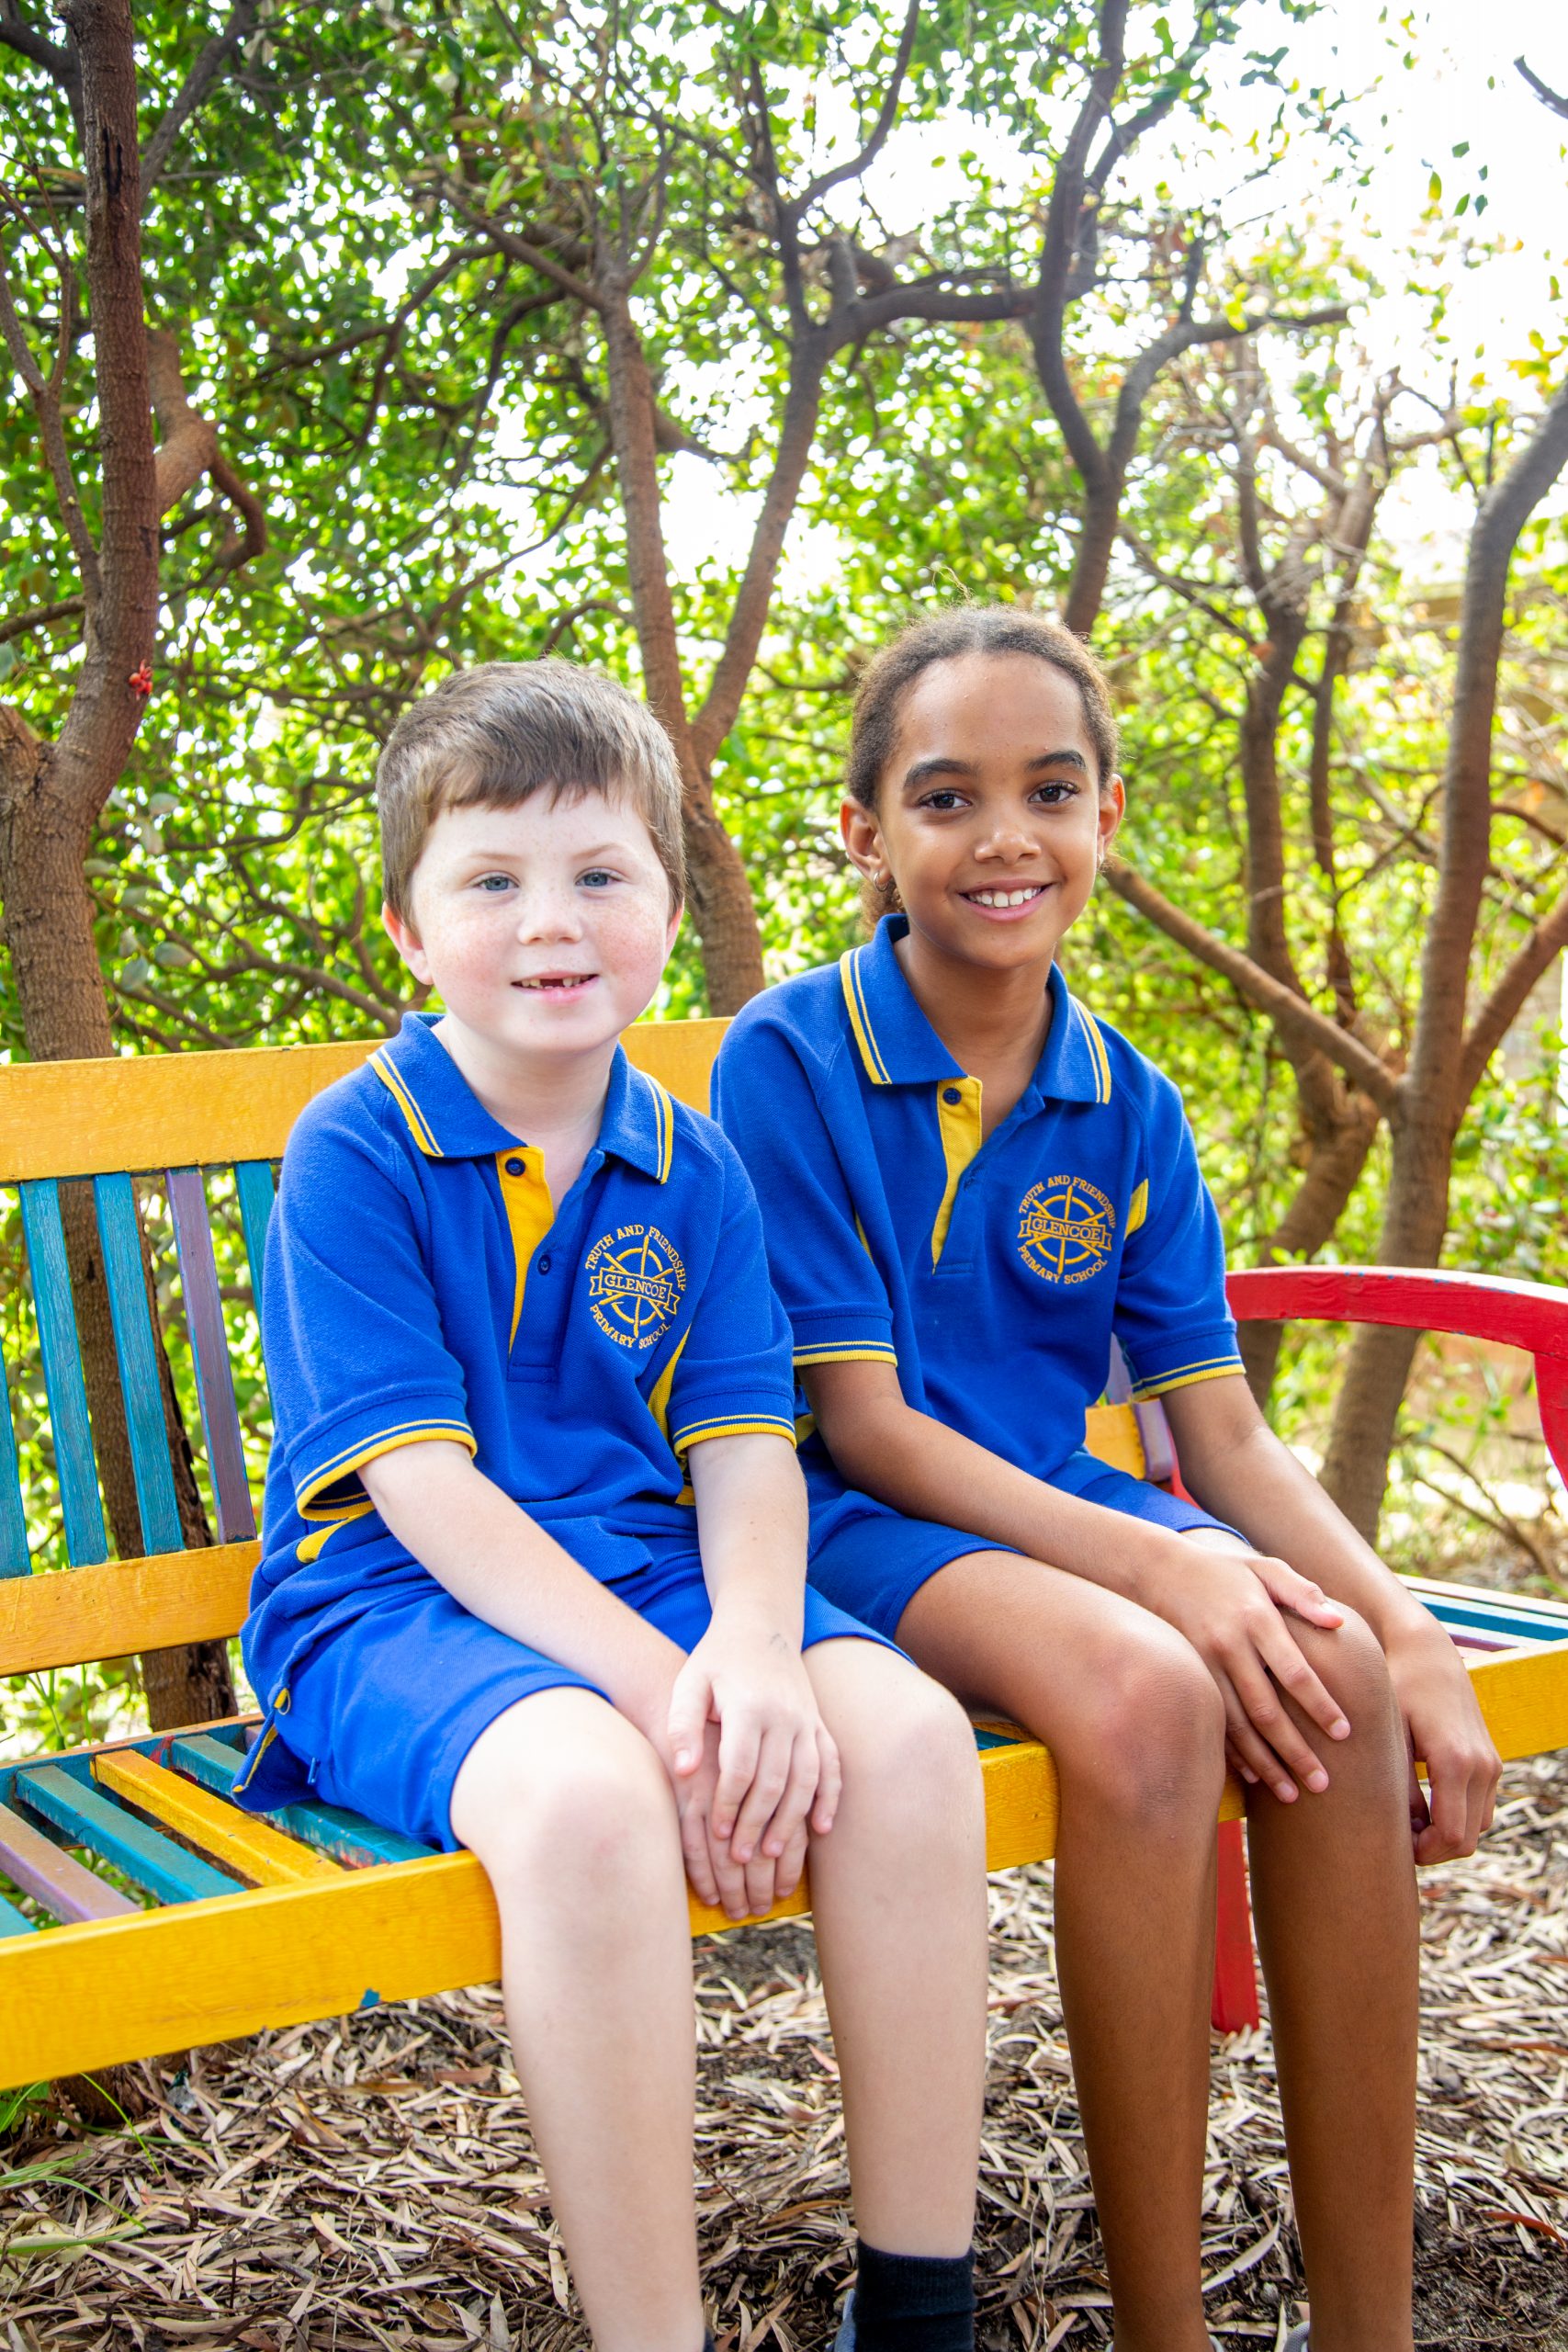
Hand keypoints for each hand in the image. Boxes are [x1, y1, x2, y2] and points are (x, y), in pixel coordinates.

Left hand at [664, 1617, 840, 1920]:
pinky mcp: (819, 1725)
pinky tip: (822, 1829)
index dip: (729, 1804)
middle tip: (739, 1859)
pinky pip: (831, 1766)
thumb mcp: (690, 1683)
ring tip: (772, 1854)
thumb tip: (684, 1771)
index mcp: (750, 1706)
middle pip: (775, 1781)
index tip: (716, 1834)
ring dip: (791, 1820)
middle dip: (757, 1823)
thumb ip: (682, 1724)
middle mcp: (784, 1716)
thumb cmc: (716, 1661)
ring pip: (806, 1780)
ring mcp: (807, 1721)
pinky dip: (829, 1798)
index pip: (741, 1767)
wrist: (760, 1627)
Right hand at [1149, 1538, 1351, 1803]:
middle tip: (1322, 1783)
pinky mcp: (1188, 1678)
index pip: (1294, 1670)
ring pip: (1237, 1726)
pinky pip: (1213, 1724)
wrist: (1157, 1570)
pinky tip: (1253, 1777)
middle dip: (1295, 1750)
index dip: (1319, 1704)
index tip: (1345, 1733)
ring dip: (1265, 1763)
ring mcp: (1204, 1665)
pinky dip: (1233, 1754)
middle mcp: (1229, 1645)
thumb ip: (1301, 1593)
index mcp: (1255, 1618)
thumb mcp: (1264, 1569)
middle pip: (1266, 1709)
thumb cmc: (1224, 1572)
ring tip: (1291, 1794)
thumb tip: (1337, 1623)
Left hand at [1384, 1614, 1500, 1862]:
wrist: (1427, 1653)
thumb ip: (1397, 1787)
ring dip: (1446, 1834)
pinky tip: (1424, 1805)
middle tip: (1396, 1840)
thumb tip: (1397, 1833)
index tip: (1393, 1847)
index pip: (1451, 1837)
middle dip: (1433, 1850)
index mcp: (1456, 1762)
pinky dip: (1458, 1817)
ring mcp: (1491, 1764)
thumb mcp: (1389, 1736)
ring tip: (1407, 1822)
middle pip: (1467, 1840)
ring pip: (1477, 1828)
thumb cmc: (1398, 1689)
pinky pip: (1481, 1808)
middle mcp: (1482, 1767)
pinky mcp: (1491, 1761)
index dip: (1423, 1853)